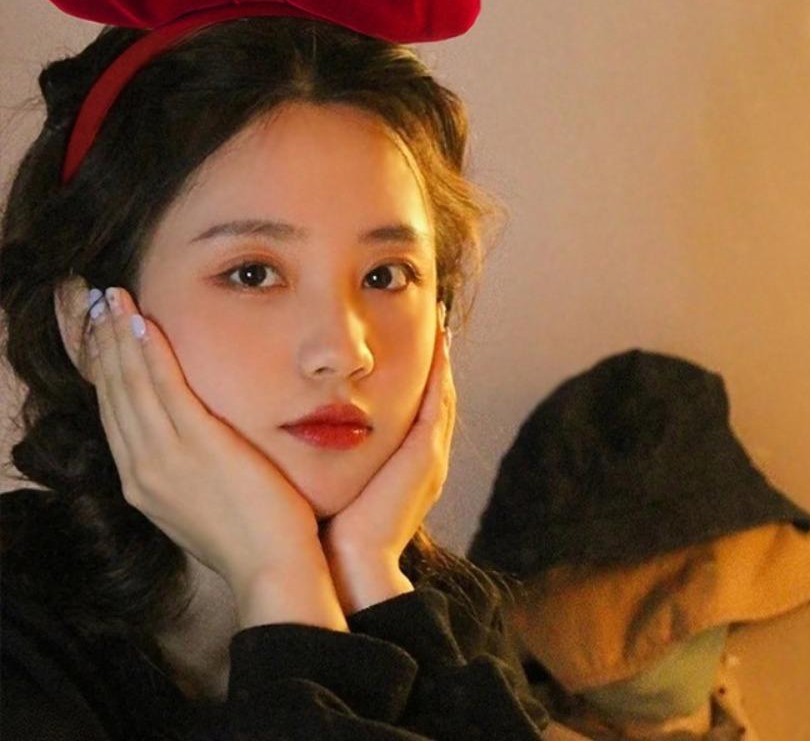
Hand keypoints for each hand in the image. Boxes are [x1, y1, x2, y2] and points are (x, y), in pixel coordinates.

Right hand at [81, 282, 328, 599]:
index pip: (115, 413)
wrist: (271, 569)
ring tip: (112, 298)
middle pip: (113, 393)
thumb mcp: (204, 502)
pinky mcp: (198, 447)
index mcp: (142, 483)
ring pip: (131, 385)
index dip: (106, 368)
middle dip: (103, 343)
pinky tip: (143, 323)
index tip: (103, 333)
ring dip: (119, 336)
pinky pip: (166, 388)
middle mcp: (141, 470)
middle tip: (97, 300)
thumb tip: (195, 446)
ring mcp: (165, 459)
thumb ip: (189, 472)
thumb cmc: (251, 537)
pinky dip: (150, 353)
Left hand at [319, 302, 455, 594]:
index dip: (412, 375)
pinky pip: (438, 405)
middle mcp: (422, 460)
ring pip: (441, 395)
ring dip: (442, 359)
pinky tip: (437, 344)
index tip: (398, 341)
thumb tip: (289, 428)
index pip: (411, 410)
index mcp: (398, 467)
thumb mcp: (320, 482)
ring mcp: (429, 458)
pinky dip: (441, 373)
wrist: (341, 568)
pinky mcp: (427, 457)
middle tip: (432, 319)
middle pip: (433, 398)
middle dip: (433, 361)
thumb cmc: (320, 531)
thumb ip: (317, 455)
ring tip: (439, 320)